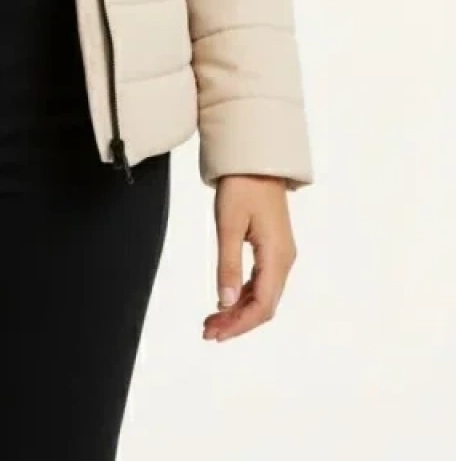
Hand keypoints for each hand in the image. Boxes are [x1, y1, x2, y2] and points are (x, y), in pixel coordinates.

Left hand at [203, 174, 296, 341]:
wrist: (256, 159)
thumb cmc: (242, 187)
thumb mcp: (229, 225)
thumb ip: (228, 264)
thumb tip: (225, 302)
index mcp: (277, 257)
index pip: (263, 305)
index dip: (240, 324)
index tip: (215, 334)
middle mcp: (283, 260)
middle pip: (264, 304)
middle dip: (237, 322)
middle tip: (208, 331)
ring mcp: (280, 254)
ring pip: (262, 294)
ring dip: (238, 310)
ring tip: (211, 321)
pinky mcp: (272, 248)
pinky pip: (260, 281)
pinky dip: (242, 294)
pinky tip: (225, 299)